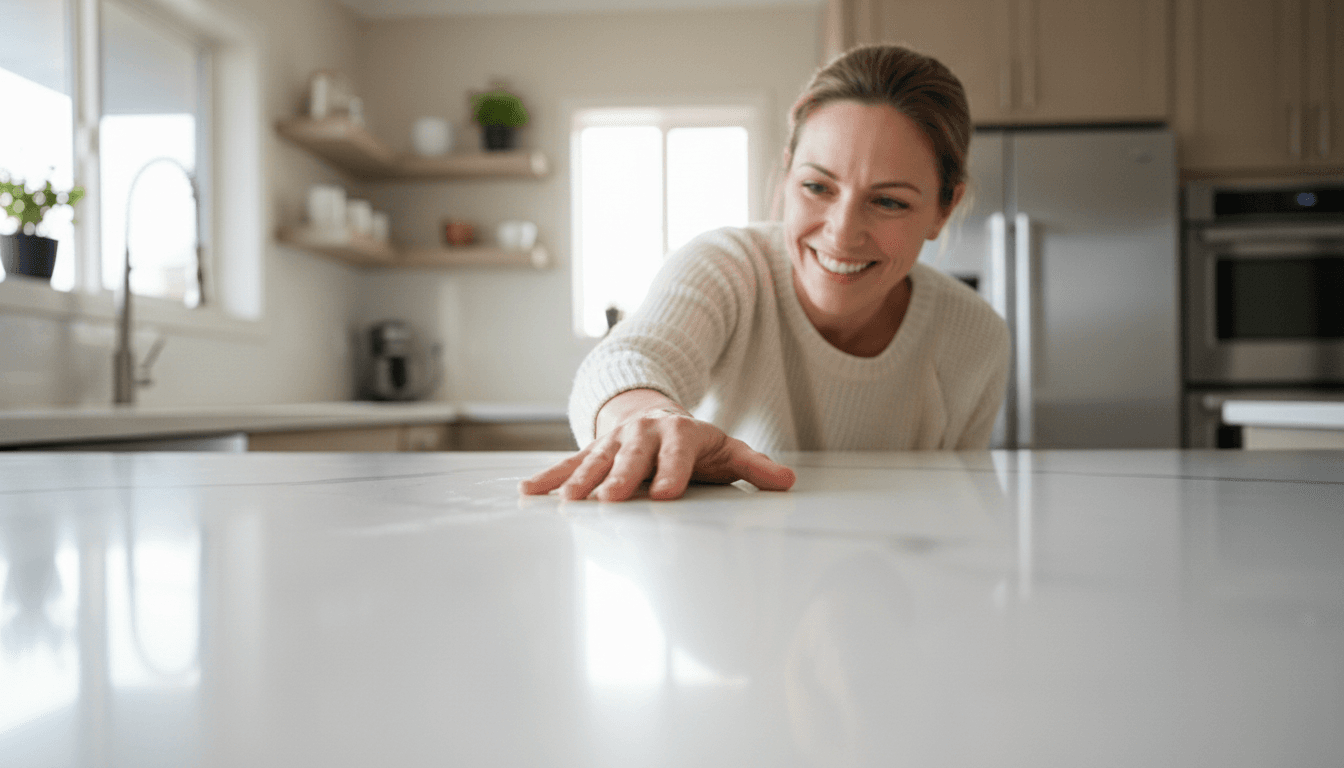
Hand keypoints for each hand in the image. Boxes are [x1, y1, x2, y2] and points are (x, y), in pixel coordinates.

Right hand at [518, 391, 795, 501]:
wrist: (653, 414)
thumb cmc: (694, 443)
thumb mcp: (727, 450)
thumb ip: (755, 466)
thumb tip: (787, 482)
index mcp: (679, 433)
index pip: (677, 455)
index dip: (672, 474)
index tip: (665, 496)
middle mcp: (643, 434)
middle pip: (632, 457)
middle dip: (620, 478)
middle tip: (610, 500)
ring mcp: (613, 441)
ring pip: (596, 460)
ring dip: (581, 481)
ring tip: (570, 502)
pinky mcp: (591, 451)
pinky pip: (567, 463)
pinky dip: (548, 478)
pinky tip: (529, 493)